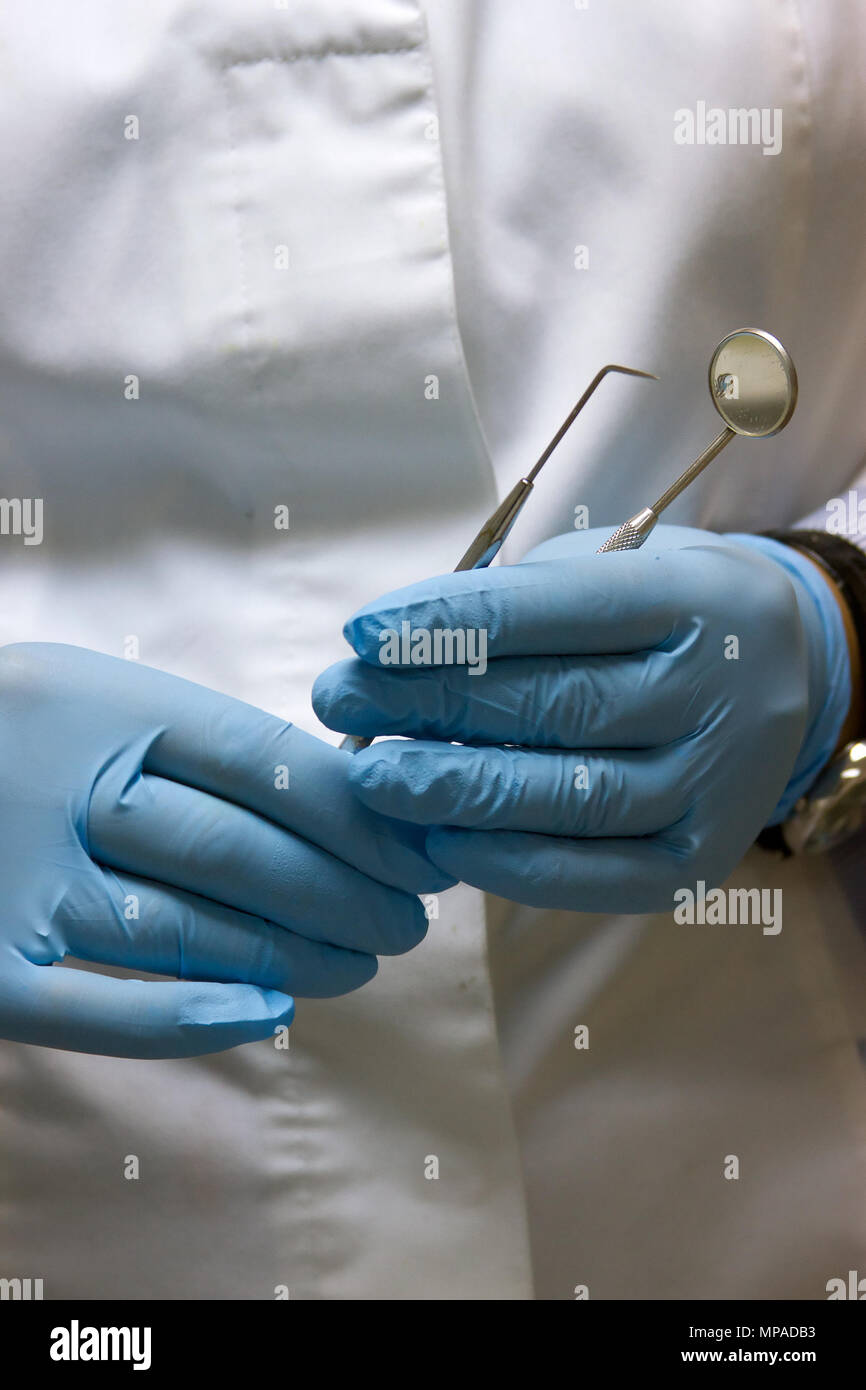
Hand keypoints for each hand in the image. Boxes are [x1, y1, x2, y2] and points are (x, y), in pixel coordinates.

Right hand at [0, 643, 450, 1056]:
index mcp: (102, 703)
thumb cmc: (9, 733)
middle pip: (241, 850)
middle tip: (410, 920)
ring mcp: (17, 883)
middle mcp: (61, 789)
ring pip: (186, 929)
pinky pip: (95, 1010)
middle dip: (348, 892)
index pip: (264, 762)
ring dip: (292, 953)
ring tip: (362, 961)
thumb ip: (193, 741)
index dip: (358, 815)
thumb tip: (335, 791)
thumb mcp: (94, 700)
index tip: (420, 851)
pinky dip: (184, 1019)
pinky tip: (264, 1017)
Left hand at [313, 526, 848, 913]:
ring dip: (456, 790)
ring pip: (573, 795)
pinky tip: (440, 841)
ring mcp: (714, 785)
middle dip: (431, 704)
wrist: (779, 674)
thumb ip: (516, 605)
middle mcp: (716, 694)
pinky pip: (596, 876)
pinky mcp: (698, 861)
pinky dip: (510, 865)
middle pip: (558, 704)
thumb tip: (390, 654)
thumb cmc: (659, 613)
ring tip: (372, 778)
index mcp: (692, 600)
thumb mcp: (607, 571)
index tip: (362, 634)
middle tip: (341, 701)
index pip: (557, 611)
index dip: (450, 624)